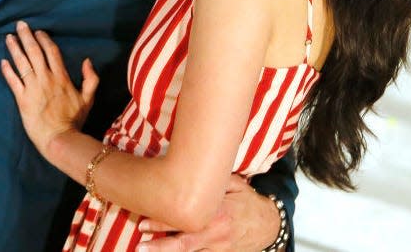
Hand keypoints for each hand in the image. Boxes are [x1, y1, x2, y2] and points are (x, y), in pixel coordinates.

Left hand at [1, 21, 98, 158]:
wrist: (59, 138)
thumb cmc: (74, 120)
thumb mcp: (88, 98)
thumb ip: (90, 78)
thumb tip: (87, 61)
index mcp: (61, 77)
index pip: (51, 52)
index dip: (44, 39)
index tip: (38, 31)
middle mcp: (46, 79)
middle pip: (34, 52)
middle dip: (27, 36)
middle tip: (20, 25)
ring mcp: (32, 88)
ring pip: (22, 63)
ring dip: (14, 48)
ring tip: (8, 37)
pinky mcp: (22, 99)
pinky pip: (13, 81)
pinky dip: (7, 71)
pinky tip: (3, 61)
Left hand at [137, 175, 283, 250]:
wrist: (269, 225)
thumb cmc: (247, 201)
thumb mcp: (235, 184)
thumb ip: (215, 180)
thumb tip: (192, 166)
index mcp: (218, 212)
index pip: (186, 219)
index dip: (164, 222)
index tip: (144, 222)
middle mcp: (216, 232)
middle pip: (185, 243)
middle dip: (160, 245)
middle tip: (140, 244)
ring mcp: (218, 248)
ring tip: (146, 250)